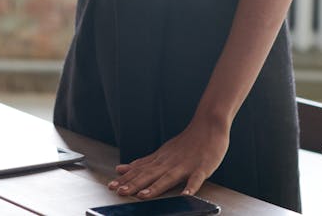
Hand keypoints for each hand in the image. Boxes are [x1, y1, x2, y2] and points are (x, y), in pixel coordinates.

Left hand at [107, 116, 229, 199]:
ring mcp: (186, 165)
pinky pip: (196, 179)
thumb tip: (121, 169)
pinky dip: (191, 187)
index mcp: (160, 160)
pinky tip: (186, 195)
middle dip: (134, 184)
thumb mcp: (162, 152)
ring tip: (144, 196)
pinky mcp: (202, 167)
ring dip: (156, 187)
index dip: (126, 179)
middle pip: (150, 175)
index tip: (112, 186)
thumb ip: (143, 163)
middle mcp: (170, 163)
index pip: (140, 171)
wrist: (209, 125)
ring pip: (168, 178)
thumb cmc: (187, 142)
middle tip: (121, 192)